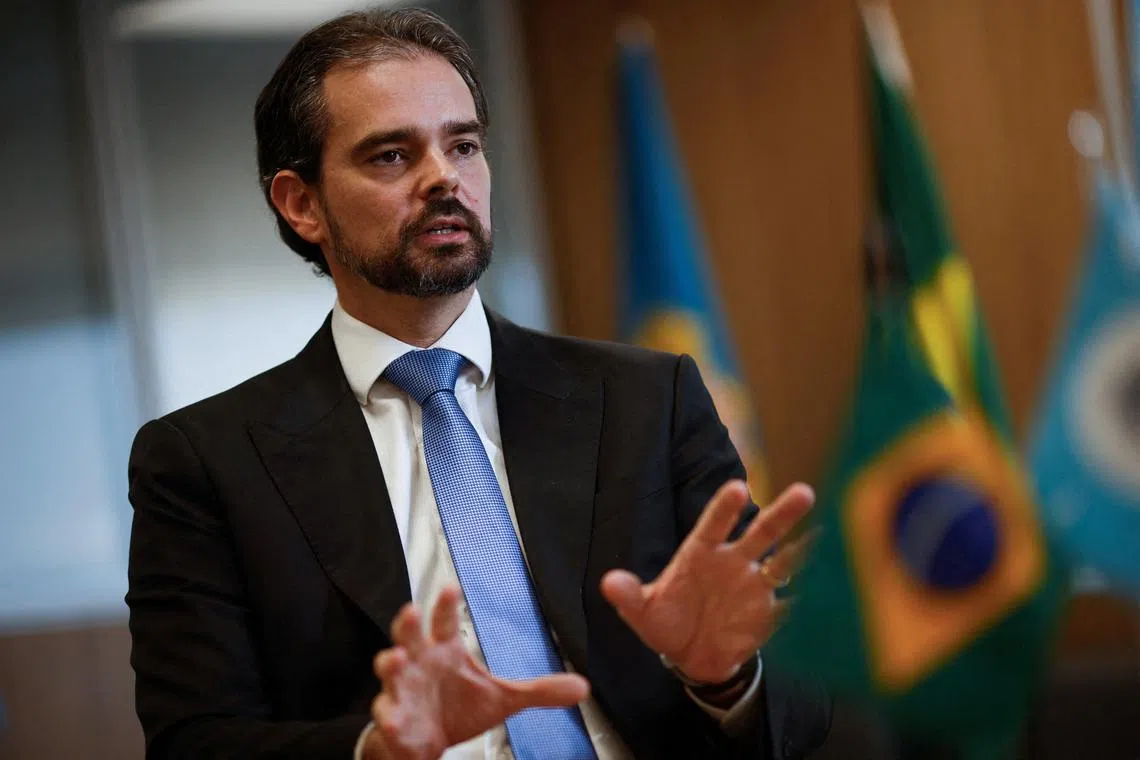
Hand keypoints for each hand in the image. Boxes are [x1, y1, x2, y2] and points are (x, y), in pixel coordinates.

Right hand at [363, 587, 588, 759]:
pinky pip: (389, 716)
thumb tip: (581, 686)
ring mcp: (404, 690)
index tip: (451, 587)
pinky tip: (394, 717)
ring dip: (391, 664)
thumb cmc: (457, 708)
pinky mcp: (395, 719)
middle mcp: (421, 664)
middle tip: (411, 611)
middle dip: (408, 624)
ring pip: (391, 671)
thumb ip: (539, 690)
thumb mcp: (501, 697)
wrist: (425, 742)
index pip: (445, 621)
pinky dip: (390, 717)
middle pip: (410, 636)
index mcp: (445, 651)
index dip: (446, 604)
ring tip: (397, 659)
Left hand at [601, 480, 813, 683]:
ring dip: (803, 546)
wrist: (693, 657)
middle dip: (782, 513)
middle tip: (804, 492)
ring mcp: (755, 584)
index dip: (725, 508)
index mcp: (700, 554)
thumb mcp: (643, 612)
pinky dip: (807, 594)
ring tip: (827, 534)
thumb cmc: (666, 624)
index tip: (738, 487)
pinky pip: (791, 599)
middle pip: (761, 531)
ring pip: (784, 559)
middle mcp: (733, 561)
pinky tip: (829, 584)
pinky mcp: (769, 610)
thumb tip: (609, 583)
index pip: (713, 525)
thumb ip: (629, 596)